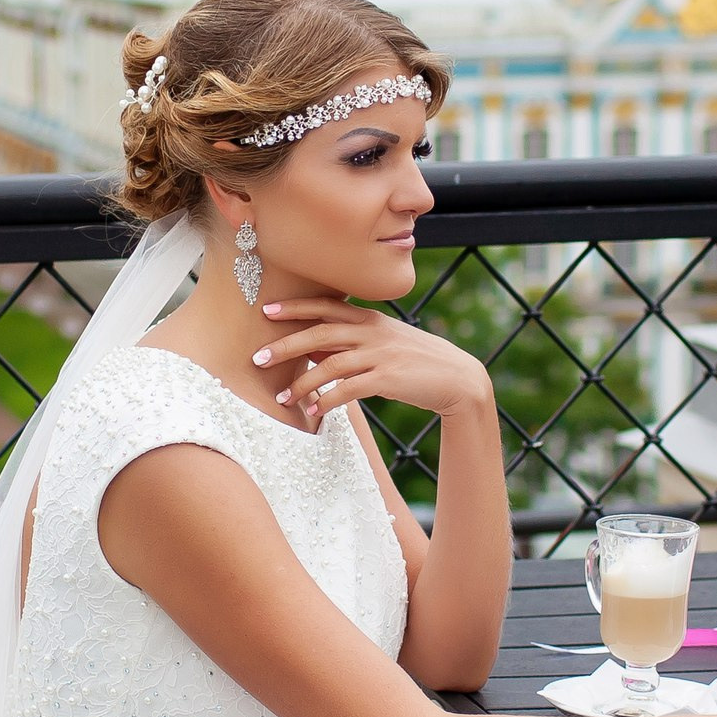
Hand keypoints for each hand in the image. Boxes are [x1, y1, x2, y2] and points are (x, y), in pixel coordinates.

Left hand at [253, 298, 492, 424]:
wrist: (458, 379)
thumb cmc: (418, 362)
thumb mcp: (386, 342)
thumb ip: (353, 340)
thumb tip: (315, 347)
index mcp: (371, 319)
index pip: (327, 306)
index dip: (297, 307)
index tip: (268, 310)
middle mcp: (372, 333)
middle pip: (320, 333)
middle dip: (286, 345)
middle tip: (258, 358)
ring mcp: (380, 355)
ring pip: (330, 364)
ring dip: (302, 382)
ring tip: (282, 397)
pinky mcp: (388, 378)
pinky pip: (348, 389)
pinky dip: (327, 400)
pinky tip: (313, 410)